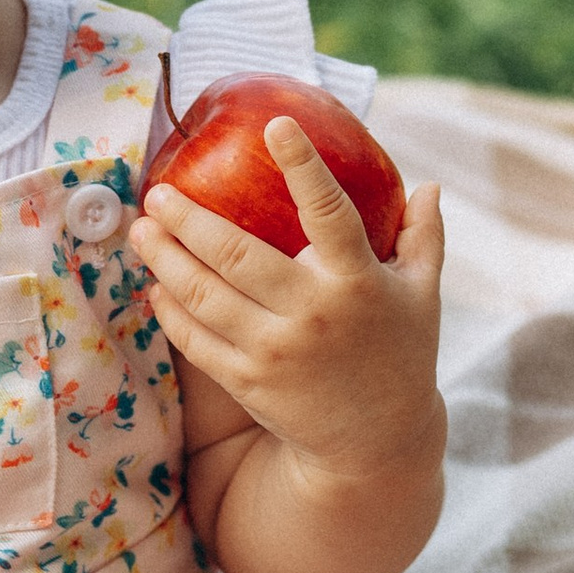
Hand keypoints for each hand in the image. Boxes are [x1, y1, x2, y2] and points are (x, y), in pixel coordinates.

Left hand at [134, 116, 444, 500]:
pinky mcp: (249, 382)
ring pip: (205, 296)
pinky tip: (156, 286)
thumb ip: (425, 238)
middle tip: (159, 192)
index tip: (277, 126)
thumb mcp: (423, 296)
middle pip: (238, 254)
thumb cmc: (401, 356)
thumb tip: (431, 185)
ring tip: (142, 230)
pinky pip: (197, 340)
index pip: (330, 212)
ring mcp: (276, 351)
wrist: (378, 446)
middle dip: (189, 219)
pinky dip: (171, 311)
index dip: (304, 166)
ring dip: (165, 259)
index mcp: (359, 281)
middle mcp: (314, 314)